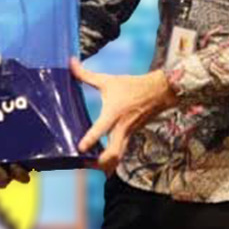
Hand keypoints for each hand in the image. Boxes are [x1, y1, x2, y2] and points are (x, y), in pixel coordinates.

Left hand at [71, 57, 176, 173]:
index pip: (100, 130)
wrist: (158, 92)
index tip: (79, 149)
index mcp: (113, 114)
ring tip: (92, 166)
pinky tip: (102, 159)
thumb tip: (70, 62)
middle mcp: (121, 127)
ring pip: (118, 156)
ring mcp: (128, 134)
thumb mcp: (108, 80)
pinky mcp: (132, 136)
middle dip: (100, 163)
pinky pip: (121, 150)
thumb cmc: (131, 86)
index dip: (90, 140)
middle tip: (85, 165)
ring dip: (106, 164)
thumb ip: (86, 75)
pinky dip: (112, 157)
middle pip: (113, 153)